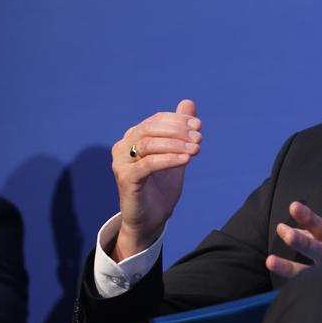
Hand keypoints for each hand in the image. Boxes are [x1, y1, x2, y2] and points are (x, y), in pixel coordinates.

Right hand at [110, 99, 201, 260]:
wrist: (151, 220)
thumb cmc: (161, 186)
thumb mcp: (176, 154)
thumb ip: (180, 129)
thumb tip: (189, 103)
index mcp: (134, 137)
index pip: (156, 120)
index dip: (178, 120)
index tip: (198, 125)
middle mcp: (123, 146)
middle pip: (151, 129)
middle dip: (178, 131)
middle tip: (199, 137)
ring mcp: (121, 163)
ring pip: (149, 144)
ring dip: (176, 144)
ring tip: (196, 149)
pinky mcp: (125, 179)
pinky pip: (148, 164)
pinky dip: (169, 159)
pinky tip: (186, 159)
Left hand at [266, 201, 321, 312]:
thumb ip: (317, 237)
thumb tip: (297, 231)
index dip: (309, 218)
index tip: (293, 206)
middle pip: (319, 248)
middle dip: (301, 240)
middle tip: (283, 231)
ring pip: (313, 273)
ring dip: (290, 267)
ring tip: (270, 261)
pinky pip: (314, 290)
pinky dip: (299, 288)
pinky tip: (284, 289)